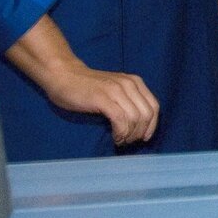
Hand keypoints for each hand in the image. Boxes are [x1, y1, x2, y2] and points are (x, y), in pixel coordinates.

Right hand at [35, 62, 159, 146]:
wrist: (63, 76)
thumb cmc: (87, 88)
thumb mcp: (115, 90)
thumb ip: (128, 101)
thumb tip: (140, 125)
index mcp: (135, 82)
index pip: (154, 107)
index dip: (152, 126)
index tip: (144, 138)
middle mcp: (129, 84)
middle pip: (147, 114)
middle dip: (140, 133)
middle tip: (128, 141)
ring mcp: (116, 90)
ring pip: (135, 118)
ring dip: (130, 135)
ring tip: (120, 141)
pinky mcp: (102, 98)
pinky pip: (120, 119)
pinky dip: (121, 132)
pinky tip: (115, 138)